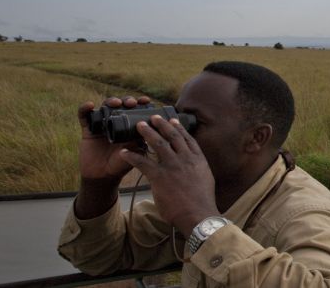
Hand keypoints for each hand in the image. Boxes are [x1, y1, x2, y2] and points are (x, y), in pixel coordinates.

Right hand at [77, 96, 149, 181]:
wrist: (102, 176)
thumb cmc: (121, 164)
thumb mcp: (134, 153)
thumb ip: (140, 141)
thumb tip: (147, 129)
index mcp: (130, 126)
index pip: (136, 110)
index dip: (141, 103)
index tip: (146, 100)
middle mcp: (116, 123)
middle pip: (121, 105)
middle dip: (127, 100)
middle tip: (131, 103)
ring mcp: (102, 125)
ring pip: (105, 107)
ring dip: (111, 101)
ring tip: (116, 103)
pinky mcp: (88, 129)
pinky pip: (84, 116)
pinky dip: (84, 109)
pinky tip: (90, 105)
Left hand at [120, 115, 218, 236]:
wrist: (198, 214)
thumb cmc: (202, 201)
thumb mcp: (205, 180)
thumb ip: (197, 170)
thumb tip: (192, 169)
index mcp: (198, 160)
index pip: (188, 139)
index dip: (180, 128)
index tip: (173, 120)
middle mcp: (186, 159)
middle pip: (172, 136)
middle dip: (162, 124)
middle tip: (153, 117)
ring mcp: (172, 166)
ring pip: (158, 144)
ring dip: (147, 133)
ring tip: (139, 125)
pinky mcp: (160, 177)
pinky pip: (143, 162)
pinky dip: (132, 156)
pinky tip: (124, 152)